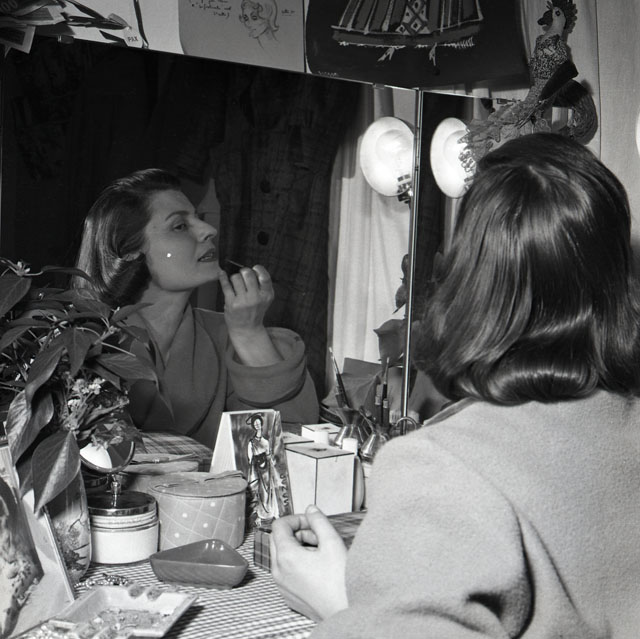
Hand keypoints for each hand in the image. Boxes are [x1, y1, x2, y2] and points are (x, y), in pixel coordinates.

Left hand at [219, 264, 273, 335]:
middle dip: (244, 271)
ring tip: (236, 283)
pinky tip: (222, 273)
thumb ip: (263, 285)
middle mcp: (255, 298)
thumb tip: (252, 268)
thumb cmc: (255, 311)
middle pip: (248, 274)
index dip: (259, 269)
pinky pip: (226, 285)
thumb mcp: (265, 299)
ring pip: (236, 278)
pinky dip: (222, 277)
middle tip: (243, 274)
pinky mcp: (231, 303)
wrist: (247, 329)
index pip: (264, 277)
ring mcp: (243, 301)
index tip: (255, 268)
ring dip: (234, 277)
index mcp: (266, 296)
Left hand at [270, 505, 348, 621]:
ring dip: (298, 547)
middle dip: (297, 532)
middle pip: (278, 539)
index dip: (296, 518)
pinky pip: (286, 572)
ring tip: (321, 552)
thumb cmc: (340, 582)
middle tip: (317, 536)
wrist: (346, 613)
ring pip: (282, 555)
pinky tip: (318, 567)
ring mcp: (282, 586)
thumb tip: (311, 510)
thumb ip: (319, 520)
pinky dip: (297, 563)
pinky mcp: (289, 595)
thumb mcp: (332, 542)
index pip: (279, 525)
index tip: (311, 522)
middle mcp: (279, 572)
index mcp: (286, 557)